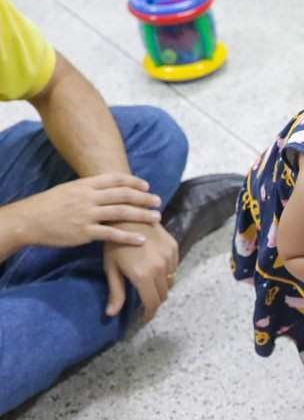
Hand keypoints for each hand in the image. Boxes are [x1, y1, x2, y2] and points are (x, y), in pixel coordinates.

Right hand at [8, 173, 160, 248]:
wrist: (29, 220)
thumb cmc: (48, 206)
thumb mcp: (68, 190)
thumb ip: (88, 189)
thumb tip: (107, 188)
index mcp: (85, 185)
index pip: (115, 179)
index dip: (133, 181)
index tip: (146, 185)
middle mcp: (88, 197)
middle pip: (123, 195)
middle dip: (144, 197)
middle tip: (158, 201)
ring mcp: (87, 215)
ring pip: (121, 213)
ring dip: (142, 215)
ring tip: (156, 218)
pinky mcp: (84, 232)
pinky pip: (111, 234)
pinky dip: (128, 237)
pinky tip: (141, 240)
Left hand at [102, 223, 178, 321]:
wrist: (128, 215)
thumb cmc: (114, 242)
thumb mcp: (112, 268)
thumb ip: (116, 292)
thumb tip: (112, 313)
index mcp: (143, 276)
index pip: (152, 303)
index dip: (149, 313)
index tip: (144, 318)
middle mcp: (160, 268)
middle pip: (163, 294)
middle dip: (155, 301)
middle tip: (145, 302)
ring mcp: (169, 257)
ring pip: (170, 281)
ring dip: (162, 287)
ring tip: (151, 285)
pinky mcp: (174, 248)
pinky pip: (174, 268)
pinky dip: (167, 273)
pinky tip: (156, 269)